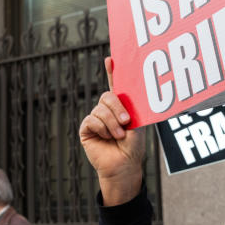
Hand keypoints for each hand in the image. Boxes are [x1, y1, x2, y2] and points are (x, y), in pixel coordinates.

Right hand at [79, 57, 145, 205]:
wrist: (125, 165)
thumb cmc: (134, 147)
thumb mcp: (138, 124)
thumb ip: (130, 109)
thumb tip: (125, 93)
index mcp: (121, 106)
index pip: (115, 85)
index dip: (112, 72)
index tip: (111, 59)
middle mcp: (107, 110)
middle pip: (107, 96)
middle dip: (118, 108)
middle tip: (127, 122)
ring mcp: (96, 118)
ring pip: (100, 110)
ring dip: (112, 124)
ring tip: (118, 136)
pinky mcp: (86, 128)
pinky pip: (91, 120)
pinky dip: (102, 128)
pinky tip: (107, 137)